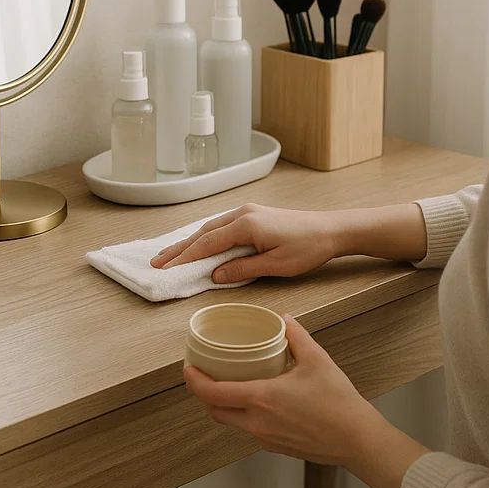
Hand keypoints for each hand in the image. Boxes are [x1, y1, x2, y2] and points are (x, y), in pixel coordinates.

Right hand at [151, 203, 340, 284]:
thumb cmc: (308, 248)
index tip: (165, 269)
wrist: (331, 230)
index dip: (184, 258)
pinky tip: (199, 243)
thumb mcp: (275, 265)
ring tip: (171, 255)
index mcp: (246, 225)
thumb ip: (242, 269)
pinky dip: (206, 236)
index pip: (207, 243)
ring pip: (211, 227)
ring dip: (190, 241)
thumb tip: (215, 275)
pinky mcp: (254, 215)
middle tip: (157, 262)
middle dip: (179, 248)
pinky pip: (222, 225)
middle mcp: (243, 213)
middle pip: (203, 232)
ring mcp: (248, 212)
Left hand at [184, 314, 432, 487]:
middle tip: (203, 374)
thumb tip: (283, 318)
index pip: (214, 393)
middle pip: (215, 411)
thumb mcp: (317, 359)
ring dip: (222, 404)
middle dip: (203, 394)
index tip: (188, 368)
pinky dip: (243, 414)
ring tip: (228, 383)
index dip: (195, 381)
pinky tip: (256, 400)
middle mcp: (257, 422)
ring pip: (231, 423)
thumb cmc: (338, 401)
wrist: (356, 440)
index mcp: (262, 398)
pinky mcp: (275, 447)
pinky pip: (249, 429)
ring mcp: (265, 438)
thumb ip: (296, 336)